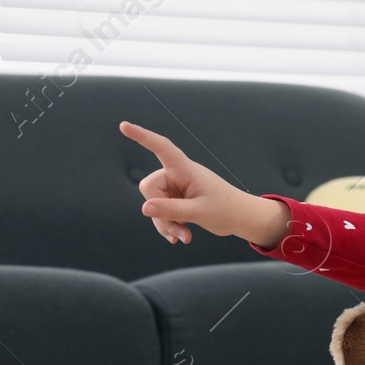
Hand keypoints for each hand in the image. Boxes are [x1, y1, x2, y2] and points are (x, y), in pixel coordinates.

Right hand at [118, 121, 288, 245]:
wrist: (241, 219)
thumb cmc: (226, 209)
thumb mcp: (199, 211)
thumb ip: (172, 210)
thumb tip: (144, 208)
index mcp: (184, 169)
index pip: (161, 147)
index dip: (142, 136)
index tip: (123, 126)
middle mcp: (177, 176)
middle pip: (150, 189)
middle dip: (160, 212)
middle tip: (180, 229)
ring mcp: (176, 189)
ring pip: (153, 205)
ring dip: (166, 224)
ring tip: (185, 237)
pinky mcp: (177, 202)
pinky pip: (161, 214)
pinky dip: (169, 226)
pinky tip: (180, 238)